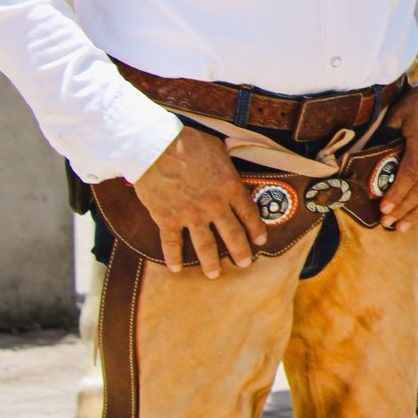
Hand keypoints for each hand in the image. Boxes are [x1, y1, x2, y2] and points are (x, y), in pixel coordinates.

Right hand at [131, 124, 264, 277]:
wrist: (157, 148)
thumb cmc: (188, 143)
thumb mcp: (219, 148)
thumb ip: (227, 164)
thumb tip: (231, 165)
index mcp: (230, 187)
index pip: (249, 213)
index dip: (256, 229)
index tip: (260, 240)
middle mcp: (214, 205)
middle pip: (232, 234)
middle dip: (240, 251)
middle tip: (245, 263)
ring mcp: (191, 215)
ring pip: (205, 245)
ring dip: (211, 262)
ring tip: (214, 274)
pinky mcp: (167, 219)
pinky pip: (172, 243)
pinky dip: (173, 257)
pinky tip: (176, 268)